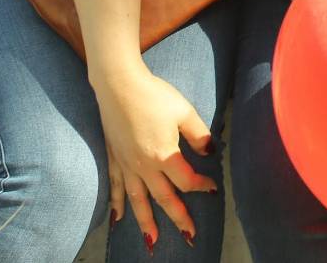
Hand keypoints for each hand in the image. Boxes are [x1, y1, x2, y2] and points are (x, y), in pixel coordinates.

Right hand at [92, 65, 216, 250]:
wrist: (118, 84)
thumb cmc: (153, 94)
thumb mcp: (183, 111)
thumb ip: (199, 134)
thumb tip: (210, 152)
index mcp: (163, 155)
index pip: (186, 180)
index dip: (201, 186)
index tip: (213, 187)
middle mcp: (143, 166)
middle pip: (163, 198)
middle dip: (178, 218)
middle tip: (189, 237)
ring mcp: (126, 165)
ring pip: (137, 200)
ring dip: (145, 222)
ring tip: (152, 242)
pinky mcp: (113, 159)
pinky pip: (115, 188)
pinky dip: (116, 205)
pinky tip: (117, 219)